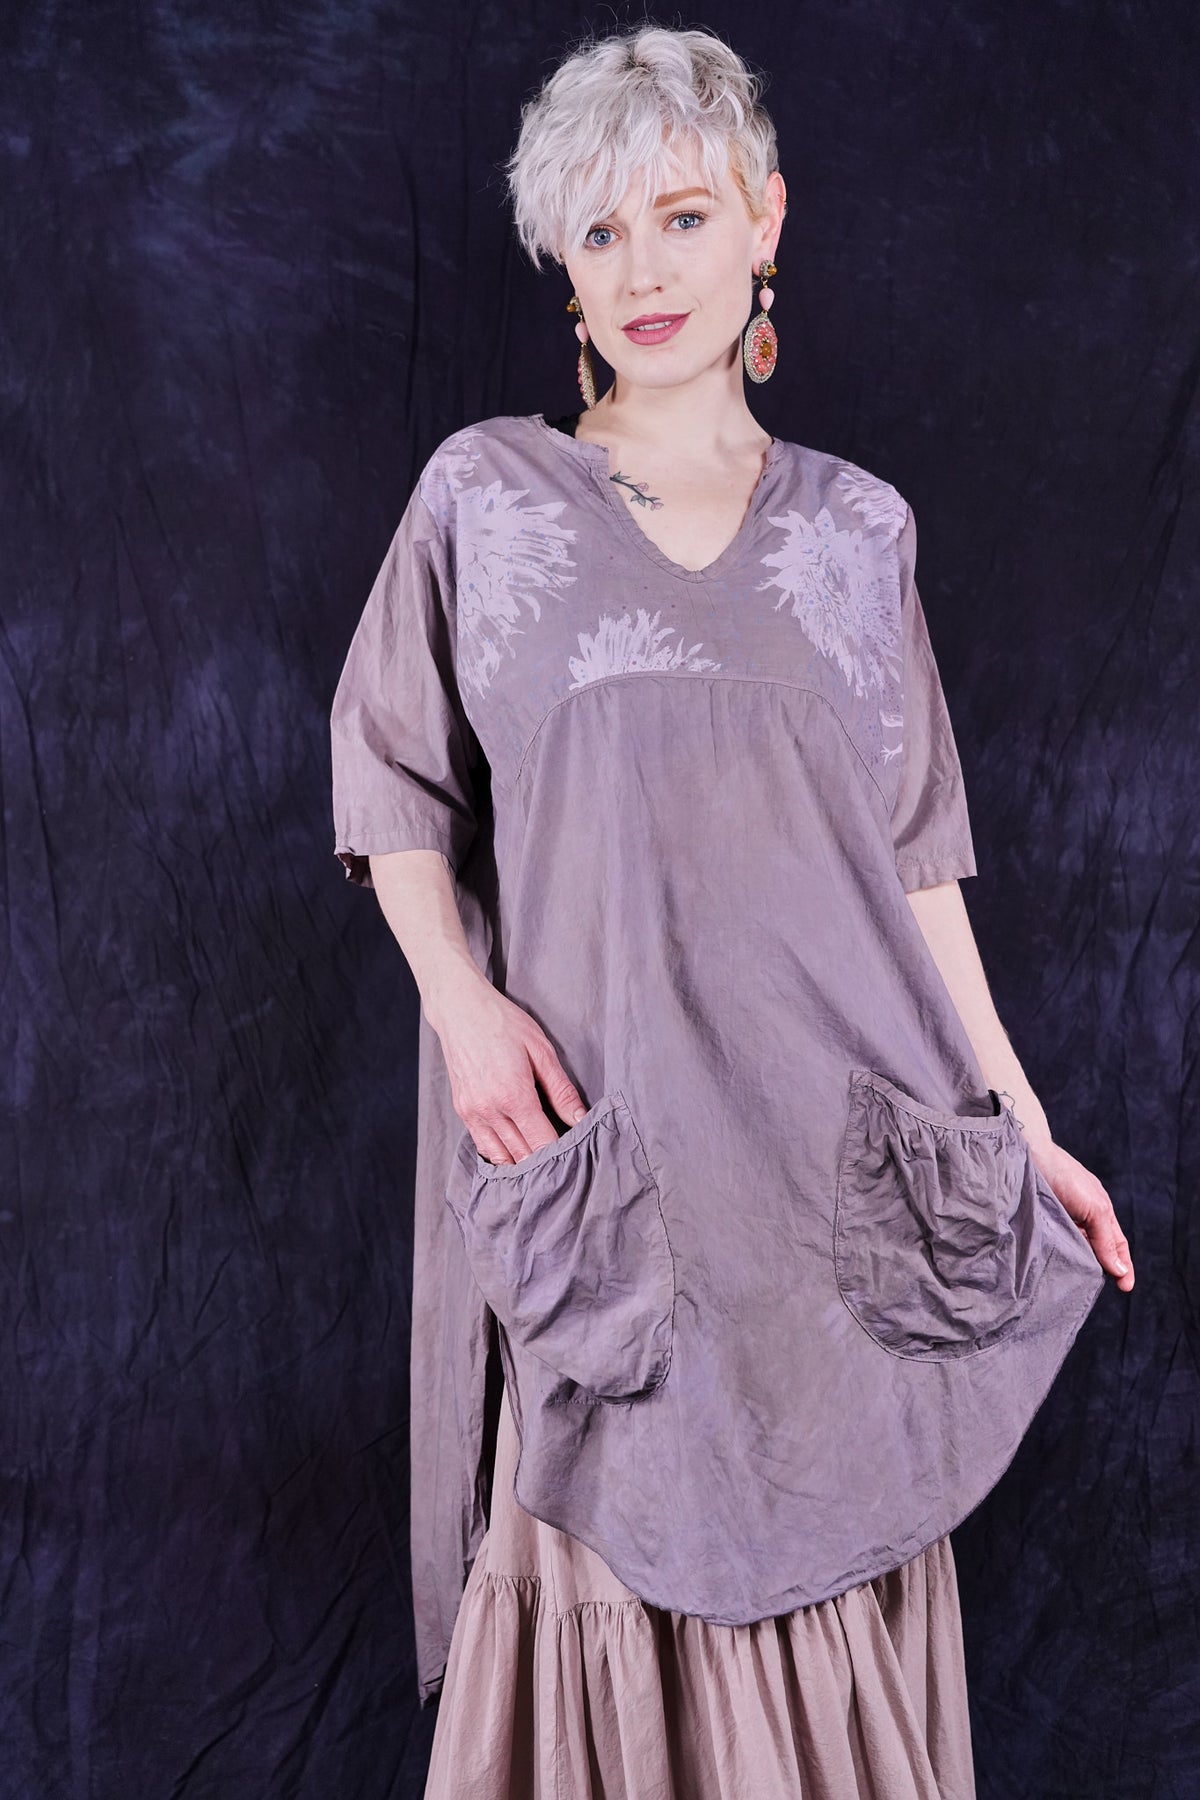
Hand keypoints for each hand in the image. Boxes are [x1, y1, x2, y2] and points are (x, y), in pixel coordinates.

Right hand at [429, 967, 589, 1165]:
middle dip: (543, 1162)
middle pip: (522, 1156)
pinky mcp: (462, 1111)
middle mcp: (490, 1109)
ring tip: (540, 1160)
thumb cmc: (502, 1023)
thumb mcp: (541, 1050)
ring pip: (501, 1158)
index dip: (560, 1154)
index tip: (574, 1154)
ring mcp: (472, 1112)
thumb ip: (562, 1090)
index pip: (542, 1143)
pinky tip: (516, 1151)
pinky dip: (500, 1154)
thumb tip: (580, 1118)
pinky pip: (483, 1146)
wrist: (460, 1010)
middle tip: (562, 1160)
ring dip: (521, 1163)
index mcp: (514, 1095)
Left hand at [1029, 1139, 1133, 1290]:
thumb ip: (1105, 1239)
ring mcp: (1061, 1218)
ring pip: (1075, 1248)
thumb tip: (1118, 1269)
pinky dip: (1057, 1256)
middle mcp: (1082, 1216)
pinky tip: (1053, 1267)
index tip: (1125, 1288)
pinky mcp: (1041, 1220)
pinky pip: (1054, 1243)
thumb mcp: (1093, 1209)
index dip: (1123, 1266)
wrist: (1029, 1154)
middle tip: (1094, 1288)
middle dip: (1099, 1268)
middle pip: (1096, 1249)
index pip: (1116, 1244)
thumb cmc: (1064, 1176)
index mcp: (1100, 1211)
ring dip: (1076, 1264)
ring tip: (1075, 1284)